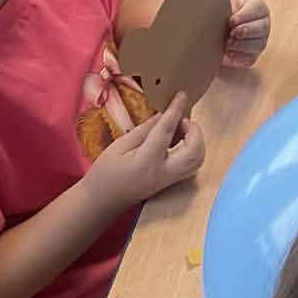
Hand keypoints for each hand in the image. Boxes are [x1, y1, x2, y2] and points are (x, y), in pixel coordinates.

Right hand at [89, 93, 204, 211]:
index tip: (182, 95)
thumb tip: (162, 115)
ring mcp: (169, 180)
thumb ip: (143, 131)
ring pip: (197, 160)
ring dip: (196, 140)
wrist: (100, 202)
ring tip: (181, 130)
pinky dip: (193, 150)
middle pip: (194, 151)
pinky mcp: (170, 184)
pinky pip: (191, 166)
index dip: (176, 110)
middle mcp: (163, 172)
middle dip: (194, 130)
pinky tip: (179, 142)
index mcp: (147, 161)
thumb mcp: (119, 147)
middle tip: (181, 119)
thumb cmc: (104, 174)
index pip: (167, 131)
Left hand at [224, 0, 269, 66]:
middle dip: (246, 31)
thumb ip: (226, 7)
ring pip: (258, 44)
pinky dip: (238, 57)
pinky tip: (228, 54)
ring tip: (228, 44)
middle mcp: (262, 25)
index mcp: (257, 8)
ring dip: (242, 45)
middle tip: (232, 33)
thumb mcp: (225, 5)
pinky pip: (249, 59)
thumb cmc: (222, 14)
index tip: (231, 20)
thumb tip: (223, 12)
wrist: (215, 30)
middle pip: (262, 28)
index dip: (245, 16)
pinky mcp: (252, 56)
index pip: (258, 9)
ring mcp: (259, 42)